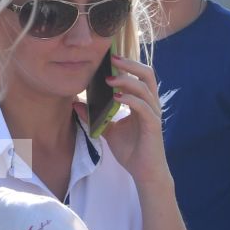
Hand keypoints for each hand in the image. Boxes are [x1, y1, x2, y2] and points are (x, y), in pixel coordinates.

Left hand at [98, 54, 171, 188]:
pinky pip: (144, 107)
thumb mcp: (108, 130)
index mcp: (142, 102)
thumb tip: (75, 103)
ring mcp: (154, 114)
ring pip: (145, 88)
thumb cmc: (130, 150)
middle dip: (130, 64)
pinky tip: (117, 98)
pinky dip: (130, 100)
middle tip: (111, 59)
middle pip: (147, 74)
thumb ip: (95, 116)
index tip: (108, 57)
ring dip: (127, 81)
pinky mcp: (153, 126)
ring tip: (108, 80)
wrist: (144, 173)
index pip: (138, 76)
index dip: (126, 64)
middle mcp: (151, 104)